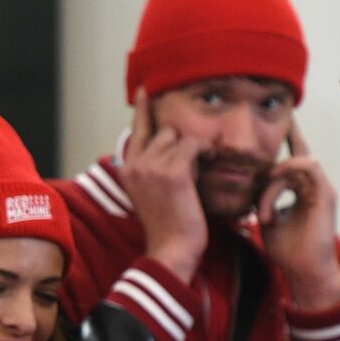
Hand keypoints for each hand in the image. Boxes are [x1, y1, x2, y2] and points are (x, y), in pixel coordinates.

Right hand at [118, 89, 208, 282]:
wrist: (171, 251)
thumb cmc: (171, 228)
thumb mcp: (154, 195)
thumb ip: (156, 171)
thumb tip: (175, 149)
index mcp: (128, 169)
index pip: (137, 130)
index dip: (144, 109)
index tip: (147, 90)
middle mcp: (135, 164)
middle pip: (164, 132)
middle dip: (184, 142)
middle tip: (200, 160)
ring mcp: (151, 166)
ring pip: (179, 137)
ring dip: (197, 148)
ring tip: (206, 164)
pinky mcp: (172, 171)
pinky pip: (193, 144)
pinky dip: (206, 150)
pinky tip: (212, 160)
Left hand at [257, 118, 339, 310]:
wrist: (305, 273)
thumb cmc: (288, 252)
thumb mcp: (267, 220)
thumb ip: (261, 200)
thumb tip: (246, 187)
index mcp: (303, 191)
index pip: (293, 159)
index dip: (286, 140)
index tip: (273, 125)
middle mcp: (314, 187)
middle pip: (295, 155)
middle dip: (284, 142)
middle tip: (272, 127)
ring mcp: (321, 189)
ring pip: (295, 164)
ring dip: (272, 182)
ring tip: (261, 208)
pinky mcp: (326, 195)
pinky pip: (309, 167)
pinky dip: (290, 169)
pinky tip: (274, 178)